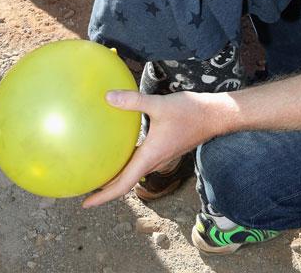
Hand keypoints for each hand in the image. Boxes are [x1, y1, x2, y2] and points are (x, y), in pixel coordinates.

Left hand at [82, 90, 222, 206]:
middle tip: (85, 187)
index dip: (104, 196)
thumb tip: (108, 96)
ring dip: (117, 176)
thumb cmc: (190, 112)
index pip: (123, 184)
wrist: (216, 115)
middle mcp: (154, 161)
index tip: (86, 203)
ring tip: (98, 171)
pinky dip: (127, 161)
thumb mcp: (160, 104)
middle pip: (126, 183)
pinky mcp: (164, 148)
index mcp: (150, 157)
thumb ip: (134, 101)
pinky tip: (119, 147)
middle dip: (105, 189)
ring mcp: (160, 156)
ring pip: (134, 172)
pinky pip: (140, 160)